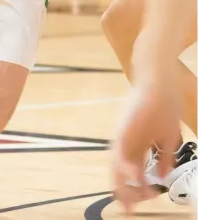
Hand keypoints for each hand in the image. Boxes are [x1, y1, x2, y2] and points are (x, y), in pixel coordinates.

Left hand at [112, 76, 180, 213]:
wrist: (157, 77)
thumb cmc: (164, 102)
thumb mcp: (166, 134)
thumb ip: (164, 155)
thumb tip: (162, 176)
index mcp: (133, 142)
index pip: (129, 171)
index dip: (132, 189)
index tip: (137, 205)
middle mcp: (124, 140)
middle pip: (118, 172)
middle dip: (124, 193)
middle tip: (130, 211)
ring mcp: (123, 133)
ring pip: (117, 165)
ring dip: (125, 185)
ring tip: (133, 202)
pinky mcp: (124, 127)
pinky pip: (121, 151)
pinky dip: (126, 168)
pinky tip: (135, 180)